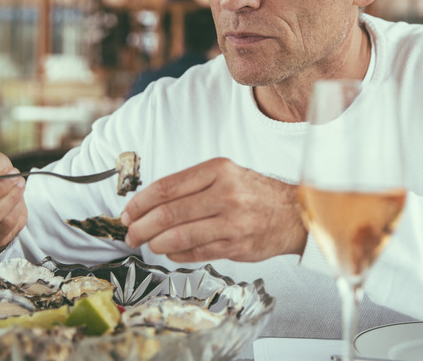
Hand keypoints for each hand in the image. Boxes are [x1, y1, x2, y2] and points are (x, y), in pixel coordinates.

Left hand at [121, 158, 306, 262]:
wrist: (294, 213)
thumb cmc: (254, 193)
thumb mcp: (226, 174)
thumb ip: (191, 186)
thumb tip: (149, 204)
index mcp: (218, 170)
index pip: (167, 187)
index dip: (140, 202)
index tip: (128, 211)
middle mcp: (225, 194)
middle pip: (169, 213)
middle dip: (141, 226)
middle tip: (130, 232)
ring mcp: (232, 222)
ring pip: (179, 236)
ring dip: (155, 243)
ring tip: (146, 243)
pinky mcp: (236, 246)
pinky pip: (196, 252)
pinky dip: (176, 253)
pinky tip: (169, 250)